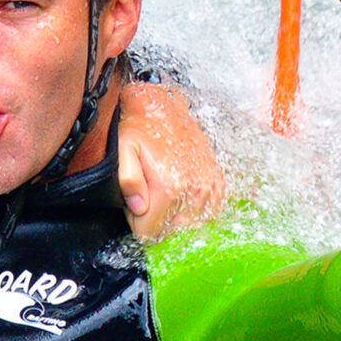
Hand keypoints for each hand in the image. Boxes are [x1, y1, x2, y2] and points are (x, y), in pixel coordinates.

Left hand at [116, 83, 225, 238]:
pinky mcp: (217, 183)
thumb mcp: (123, 151)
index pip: (149, 233)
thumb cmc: (139, 128)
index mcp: (169, 187)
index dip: (137, 223)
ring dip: (173, 216)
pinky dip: (191, 210)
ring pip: (187, 226)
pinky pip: (206, 213)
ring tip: (162, 192)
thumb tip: (139, 208)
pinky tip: (180, 195)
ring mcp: (208, 187)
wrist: (163, 106)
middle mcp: (193, 190)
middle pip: (169, 232)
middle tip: (146, 196)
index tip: (134, 205)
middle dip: (154, 220)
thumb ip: (128, 180)